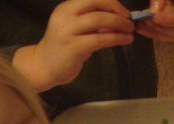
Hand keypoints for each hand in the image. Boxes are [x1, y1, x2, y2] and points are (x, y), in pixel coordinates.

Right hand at [12, 0, 134, 91]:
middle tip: (129, 20)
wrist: (44, 66)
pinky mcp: (74, 48)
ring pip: (99, 20)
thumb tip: (118, 19)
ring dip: (119, 24)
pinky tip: (125, 40)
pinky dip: (116, 38)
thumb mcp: (75, 29)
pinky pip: (99, 39)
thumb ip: (92, 22)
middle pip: (96, 3)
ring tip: (130, 30)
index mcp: (66, 8)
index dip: (111, 2)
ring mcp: (68, 31)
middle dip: (117, 10)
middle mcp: (65, 16)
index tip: (124, 11)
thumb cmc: (62, 47)